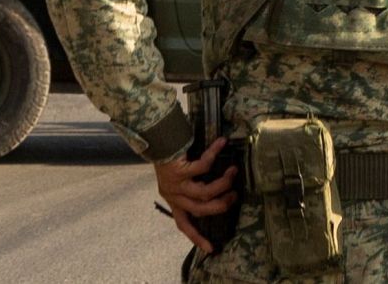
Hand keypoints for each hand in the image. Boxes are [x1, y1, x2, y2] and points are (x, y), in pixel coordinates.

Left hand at [153, 137, 239, 252]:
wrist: (153, 138)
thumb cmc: (169, 156)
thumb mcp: (177, 178)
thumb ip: (191, 186)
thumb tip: (218, 189)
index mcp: (173, 200)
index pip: (183, 225)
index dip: (197, 237)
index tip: (212, 249)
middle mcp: (174, 195)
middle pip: (201, 210)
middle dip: (221, 204)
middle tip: (234, 196)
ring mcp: (176, 184)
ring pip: (204, 193)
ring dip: (222, 184)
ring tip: (234, 172)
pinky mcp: (179, 170)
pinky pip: (203, 166)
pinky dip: (214, 153)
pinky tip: (222, 143)